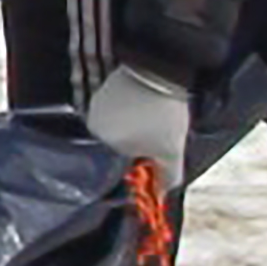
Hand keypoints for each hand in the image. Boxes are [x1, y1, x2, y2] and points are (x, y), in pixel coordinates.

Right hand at [82, 64, 193, 187]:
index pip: (124, 160)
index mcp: (103, 142)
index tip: (159, 149)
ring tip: (155, 113)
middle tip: (160, 130)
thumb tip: (163, 195)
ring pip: (120, 123)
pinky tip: (148, 101)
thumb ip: (168, 177)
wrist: (162, 70)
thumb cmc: (163, 114)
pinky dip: (134, 106)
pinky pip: (119, 105)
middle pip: (120, 141)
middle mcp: (94, 123)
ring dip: (138, 123)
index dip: (144, 158)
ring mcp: (98, 102)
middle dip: (141, 140)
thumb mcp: (172, 150)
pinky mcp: (106, 85)